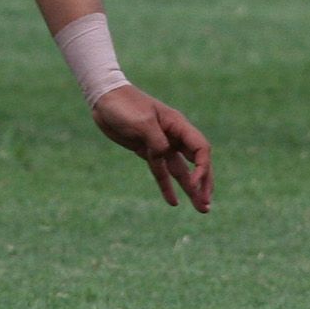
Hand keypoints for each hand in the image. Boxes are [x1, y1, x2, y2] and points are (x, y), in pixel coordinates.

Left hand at [91, 84, 212, 212]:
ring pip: (181, 171)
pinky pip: (161, 171)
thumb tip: (164, 155)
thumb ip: (156, 141)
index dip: (202, 168)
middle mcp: (173, 136)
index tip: (195, 183)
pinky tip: (173, 202)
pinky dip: (167, 186)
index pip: (200, 149)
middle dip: (204, 184)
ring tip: (202, 209)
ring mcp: (161, 144)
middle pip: (196, 163)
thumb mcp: (142, 122)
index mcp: (177, 125)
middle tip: (206, 205)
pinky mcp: (147, 151)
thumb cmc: (124, 105)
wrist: (103, 99)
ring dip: (190, 189)